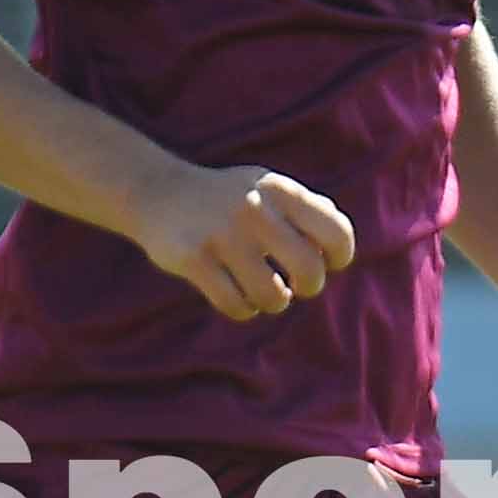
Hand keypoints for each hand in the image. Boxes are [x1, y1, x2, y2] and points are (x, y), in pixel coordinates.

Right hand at [128, 159, 355, 320]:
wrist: (158, 191)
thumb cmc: (229, 198)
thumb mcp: (268, 188)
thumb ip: (307, 210)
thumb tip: (339, 245)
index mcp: (280, 189)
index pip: (336, 232)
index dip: (339, 257)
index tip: (324, 262)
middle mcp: (254, 208)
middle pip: (309, 271)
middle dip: (308, 287)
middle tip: (296, 285)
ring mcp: (222, 233)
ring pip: (272, 297)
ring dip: (274, 302)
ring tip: (266, 292)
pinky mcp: (193, 258)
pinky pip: (236, 306)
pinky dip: (244, 309)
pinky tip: (239, 298)